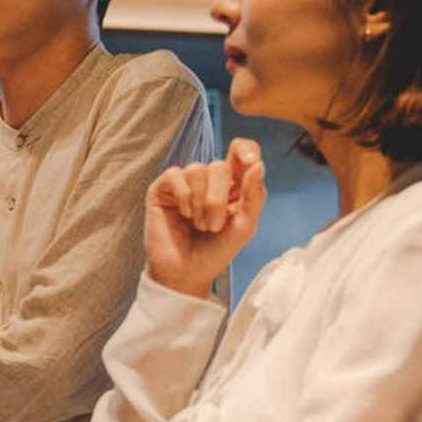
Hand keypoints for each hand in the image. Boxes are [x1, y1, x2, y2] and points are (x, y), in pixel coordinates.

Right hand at [145, 138, 265, 298]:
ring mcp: (184, 183)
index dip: (246, 149)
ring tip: (197, 225)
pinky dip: (183, 196)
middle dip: (218, 200)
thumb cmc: (215, 252)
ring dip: (200, 203)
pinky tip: (183, 214)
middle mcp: (208, 180)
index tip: (251, 160)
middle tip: (212, 226)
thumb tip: (258, 165)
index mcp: (232, 186)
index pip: (240, 152)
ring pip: (197, 170)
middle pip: (219, 166)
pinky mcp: (163, 188)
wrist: (186, 273)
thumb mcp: (244, 226)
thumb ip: (254, 195)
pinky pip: (175, 174)